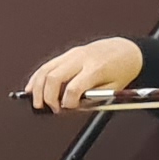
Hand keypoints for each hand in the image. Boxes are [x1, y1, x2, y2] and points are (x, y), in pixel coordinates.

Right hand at [23, 36, 142, 112]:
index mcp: (96, 69)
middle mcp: (81, 59)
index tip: (67, 109)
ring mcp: (72, 54)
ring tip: (36, 102)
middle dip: (48, 97)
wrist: (126, 50)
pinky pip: (47, 65)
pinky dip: (37, 77)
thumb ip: (92, 98)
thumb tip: (72, 108)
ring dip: (37, 87)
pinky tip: (32, 87)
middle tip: (51, 109)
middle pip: (54, 77)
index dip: (67, 103)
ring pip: (46, 69)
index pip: (73, 88)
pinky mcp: (68, 54)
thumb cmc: (122, 69)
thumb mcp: (114, 88)